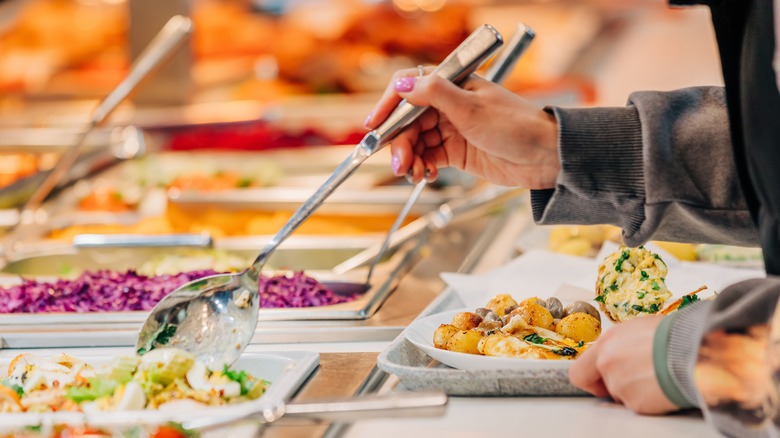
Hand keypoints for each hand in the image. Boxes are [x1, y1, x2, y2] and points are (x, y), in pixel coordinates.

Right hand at [364, 68, 559, 188]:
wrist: (544, 157)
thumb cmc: (517, 126)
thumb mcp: (472, 108)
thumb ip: (435, 94)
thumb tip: (403, 83)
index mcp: (453, 85)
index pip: (410, 89)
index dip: (389, 106)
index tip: (375, 126)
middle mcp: (448, 105)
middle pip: (408, 121)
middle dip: (400, 143)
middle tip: (402, 164)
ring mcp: (451, 129)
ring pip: (416, 142)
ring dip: (410, 159)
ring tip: (415, 174)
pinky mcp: (456, 151)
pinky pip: (428, 157)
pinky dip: (422, 167)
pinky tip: (426, 175)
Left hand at [569, 315, 678, 414]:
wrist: (696, 349)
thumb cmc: (673, 334)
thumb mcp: (637, 329)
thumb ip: (619, 345)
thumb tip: (618, 353)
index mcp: (606, 344)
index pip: (579, 371)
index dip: (590, 377)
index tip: (600, 379)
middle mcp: (607, 364)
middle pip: (597, 385)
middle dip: (609, 387)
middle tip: (632, 381)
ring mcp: (620, 384)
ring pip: (621, 395)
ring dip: (636, 390)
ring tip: (657, 375)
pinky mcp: (636, 403)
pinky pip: (639, 405)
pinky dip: (650, 399)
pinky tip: (663, 384)